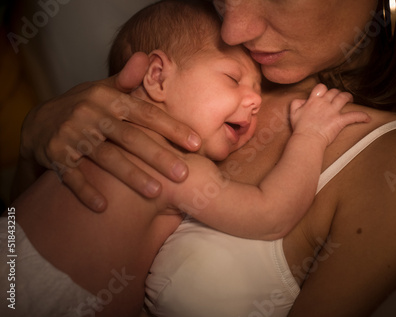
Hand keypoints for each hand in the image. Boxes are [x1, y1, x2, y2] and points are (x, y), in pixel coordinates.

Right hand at [19, 52, 200, 211]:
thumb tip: (148, 57)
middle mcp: (91, 115)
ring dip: (131, 176)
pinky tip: (104, 207)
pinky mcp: (55, 155)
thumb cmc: (83, 107)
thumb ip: (127, 79)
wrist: (37, 122)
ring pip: (106, 157)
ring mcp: (72, 135)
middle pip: (130, 137)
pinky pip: (72, 176)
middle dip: (158, 155)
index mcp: (108, 99)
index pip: (145, 113)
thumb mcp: (102, 90)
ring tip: (156, 193)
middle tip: (183, 174)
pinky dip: (86, 191)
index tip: (195, 143)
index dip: (171, 128)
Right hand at [290, 84, 369, 145]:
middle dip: (337, 93)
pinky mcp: (340, 121)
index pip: (321, 88)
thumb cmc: (300, 128)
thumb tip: (302, 100)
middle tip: (338, 97)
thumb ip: (296, 103)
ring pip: (344, 98)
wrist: (307, 139)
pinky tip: (367, 118)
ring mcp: (333, 111)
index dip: (324, 89)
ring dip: (348, 97)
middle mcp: (324, 103)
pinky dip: (362, 116)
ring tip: (350, 99)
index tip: (325, 93)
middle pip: (334, 92)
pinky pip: (354, 116)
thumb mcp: (293, 113)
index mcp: (313, 101)